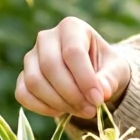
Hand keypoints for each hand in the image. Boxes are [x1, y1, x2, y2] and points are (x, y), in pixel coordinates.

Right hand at [15, 17, 131, 120]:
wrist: (93, 74)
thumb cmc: (106, 67)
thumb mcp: (116, 69)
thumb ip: (110, 78)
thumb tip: (102, 92)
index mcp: (71, 27)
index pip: (72, 52)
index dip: (85, 79)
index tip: (98, 99)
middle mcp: (46, 37)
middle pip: (50, 66)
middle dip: (71, 93)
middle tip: (90, 109)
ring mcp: (31, 56)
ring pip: (34, 82)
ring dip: (58, 102)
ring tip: (80, 111)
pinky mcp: (23, 76)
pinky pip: (23, 94)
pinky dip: (41, 108)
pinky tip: (61, 112)